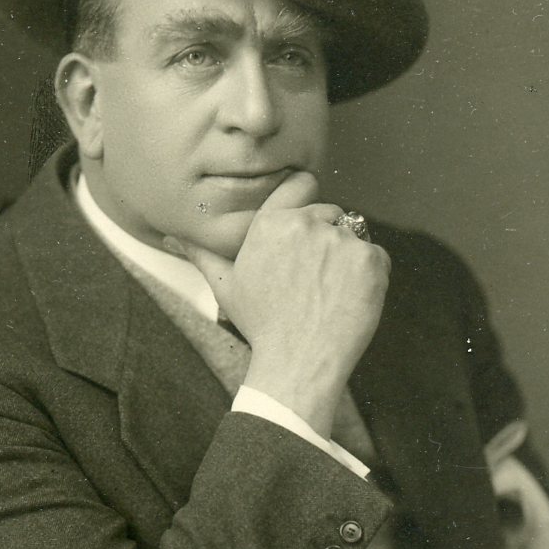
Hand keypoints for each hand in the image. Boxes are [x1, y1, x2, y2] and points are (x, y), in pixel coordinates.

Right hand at [166, 171, 389, 437]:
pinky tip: (348, 300)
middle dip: (326, 241)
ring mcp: (341, 241)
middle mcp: (305, 224)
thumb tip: (173, 236)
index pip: (302, 185)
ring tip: (329, 294)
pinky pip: (376, 257)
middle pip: (330, 215)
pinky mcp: (370, 260)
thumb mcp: (226, 287)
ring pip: (353, 235)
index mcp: (270, 223)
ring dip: (347, 259)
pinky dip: (369, 277)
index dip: (309, 207)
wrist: (298, 363)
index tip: (310, 232)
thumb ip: (203, 254)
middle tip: (314, 282)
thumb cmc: (262, 327)